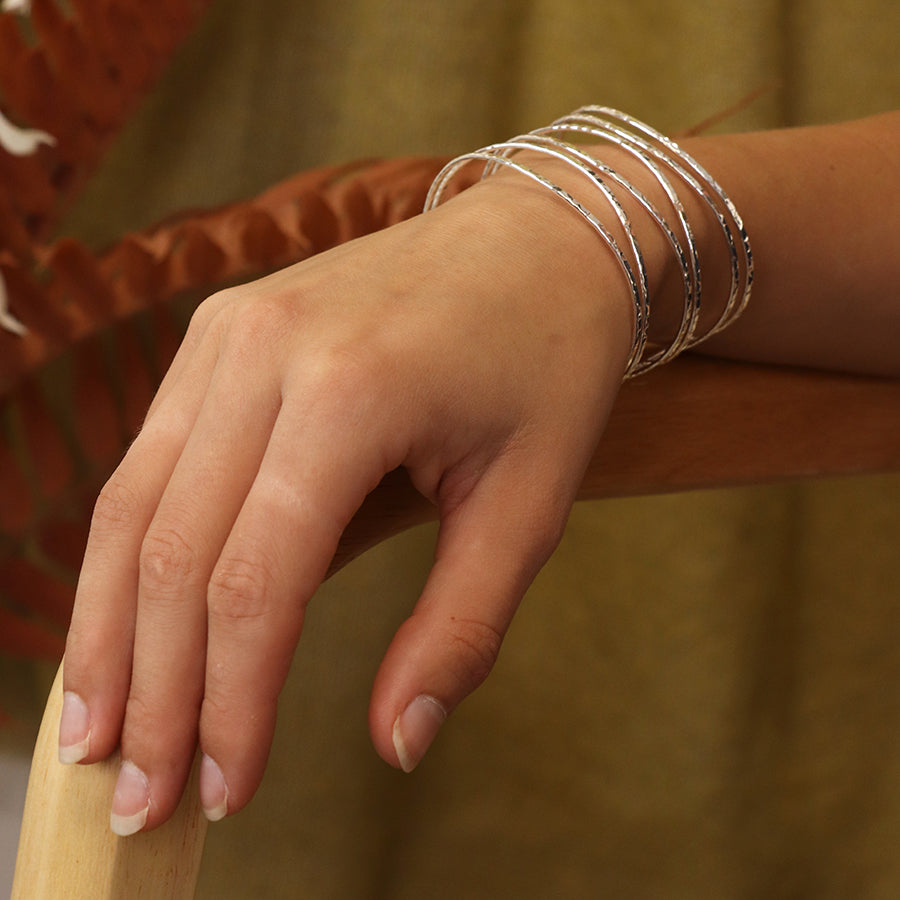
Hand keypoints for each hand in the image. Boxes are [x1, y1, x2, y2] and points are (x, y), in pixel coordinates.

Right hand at [60, 174, 633, 833]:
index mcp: (353, 391)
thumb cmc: (549, 364)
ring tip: (97, 729)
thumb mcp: (531, 503)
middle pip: (170, 550)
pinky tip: (123, 619)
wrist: (540, 240)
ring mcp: (227, 331)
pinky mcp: (219, 331)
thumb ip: (461, 627)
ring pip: (131, 504)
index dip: (231, 701)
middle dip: (152, 688)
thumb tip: (395, 743)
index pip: (257, 581)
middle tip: (139, 795)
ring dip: (108, 628)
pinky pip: (152, 456)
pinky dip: (128, 550)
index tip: (226, 788)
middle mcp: (263, 351)